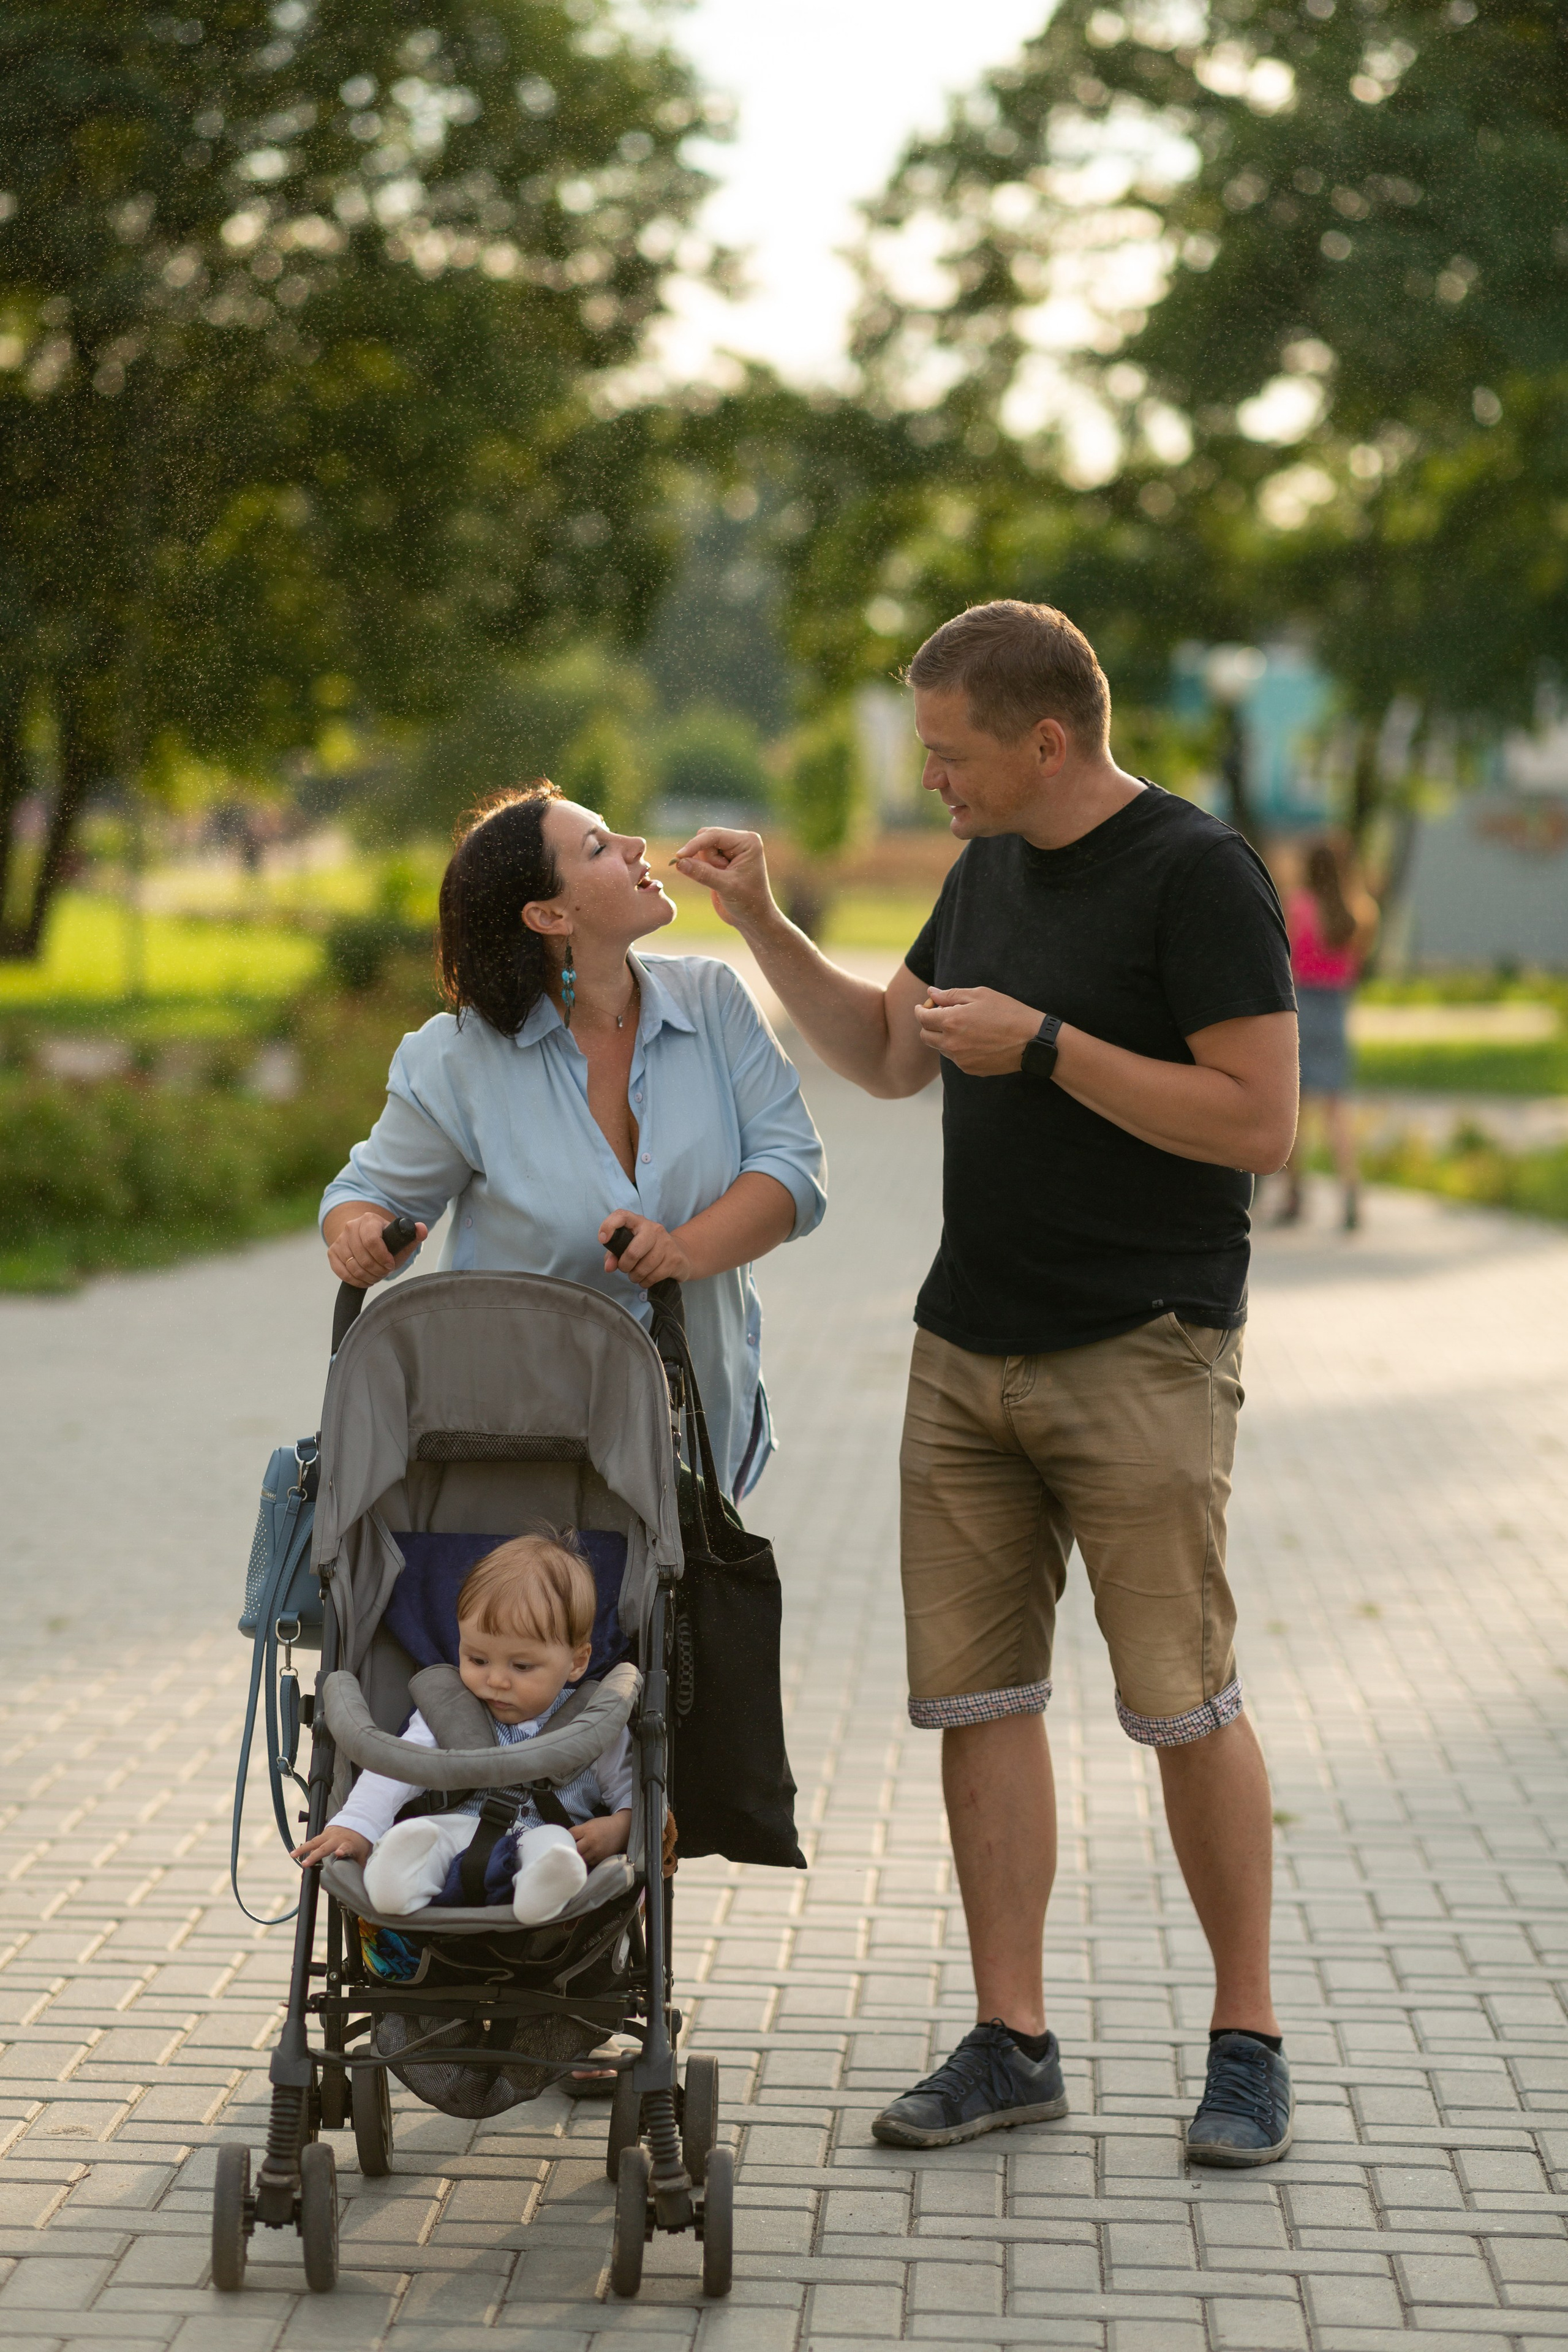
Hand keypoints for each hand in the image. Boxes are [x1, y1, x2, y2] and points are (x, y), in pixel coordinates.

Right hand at [292, 1824, 371, 1868]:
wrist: (357, 1821)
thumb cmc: (359, 1841)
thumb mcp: (363, 1852)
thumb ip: (360, 1865)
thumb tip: (361, 1881)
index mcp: (348, 1844)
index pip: (346, 1847)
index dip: (342, 1850)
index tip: (339, 1852)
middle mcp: (337, 1839)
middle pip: (325, 1847)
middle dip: (315, 1856)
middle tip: (306, 1864)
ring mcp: (329, 1836)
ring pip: (314, 1842)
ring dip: (303, 1849)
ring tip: (293, 1855)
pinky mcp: (324, 1834)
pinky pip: (313, 1841)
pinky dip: (304, 1847)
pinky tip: (295, 1853)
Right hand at [327, 1211, 425, 1287]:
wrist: (365, 1239)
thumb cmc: (387, 1241)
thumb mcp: (401, 1238)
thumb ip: (414, 1234)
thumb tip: (422, 1229)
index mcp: (369, 1220)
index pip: (372, 1241)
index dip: (382, 1257)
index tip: (390, 1264)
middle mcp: (351, 1227)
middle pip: (363, 1257)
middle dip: (377, 1270)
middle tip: (385, 1272)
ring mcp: (340, 1240)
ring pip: (353, 1267)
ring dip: (368, 1277)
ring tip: (377, 1276)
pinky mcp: (332, 1252)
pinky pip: (342, 1272)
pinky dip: (356, 1280)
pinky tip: (365, 1279)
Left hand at [572, 1809, 631, 1866]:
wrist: (621, 1830)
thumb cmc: (603, 1826)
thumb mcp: (590, 1824)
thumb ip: (579, 1831)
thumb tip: (567, 1839)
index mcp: (587, 1830)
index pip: (571, 1835)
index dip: (566, 1837)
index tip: (565, 1840)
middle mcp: (591, 1841)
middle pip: (574, 1849)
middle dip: (571, 1850)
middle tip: (568, 1850)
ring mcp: (596, 1851)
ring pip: (581, 1858)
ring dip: (578, 1857)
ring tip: (578, 1854)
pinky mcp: (601, 1858)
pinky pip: (589, 1862)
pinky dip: (586, 1860)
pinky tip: (587, 1856)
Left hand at [599, 1212, 691, 1285]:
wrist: (680, 1254)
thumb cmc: (648, 1249)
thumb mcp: (629, 1247)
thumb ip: (614, 1255)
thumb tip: (608, 1267)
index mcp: (639, 1222)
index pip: (622, 1216)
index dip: (609, 1226)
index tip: (603, 1240)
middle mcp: (654, 1229)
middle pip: (633, 1252)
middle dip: (625, 1266)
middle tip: (625, 1269)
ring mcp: (666, 1243)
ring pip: (643, 1268)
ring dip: (635, 1277)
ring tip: (636, 1275)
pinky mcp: (675, 1259)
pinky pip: (654, 1276)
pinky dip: (646, 1282)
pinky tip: (646, 1279)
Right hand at [669, 827, 775, 931]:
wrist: (752, 918)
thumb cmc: (747, 902)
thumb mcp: (725, 887)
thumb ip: (702, 873)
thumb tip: (678, 862)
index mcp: (747, 841)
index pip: (714, 834)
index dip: (695, 844)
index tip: (678, 856)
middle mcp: (740, 841)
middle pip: (706, 838)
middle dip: (705, 858)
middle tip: (719, 876)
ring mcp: (731, 850)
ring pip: (702, 848)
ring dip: (705, 865)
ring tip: (721, 879)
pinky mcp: (722, 860)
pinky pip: (702, 857)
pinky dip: (702, 868)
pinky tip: (714, 879)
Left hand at [915, 987, 1045, 1076]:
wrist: (1032, 1041)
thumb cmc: (1009, 1012)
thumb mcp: (981, 995)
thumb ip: (951, 995)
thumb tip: (931, 993)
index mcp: (951, 1021)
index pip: (922, 1018)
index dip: (921, 1010)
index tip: (925, 1006)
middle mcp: (951, 1043)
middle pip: (925, 1036)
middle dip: (928, 1025)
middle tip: (941, 1015)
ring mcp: (960, 1059)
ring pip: (941, 1049)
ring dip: (944, 1037)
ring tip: (966, 1027)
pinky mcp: (970, 1069)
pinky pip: (956, 1059)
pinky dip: (959, 1049)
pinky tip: (976, 1040)